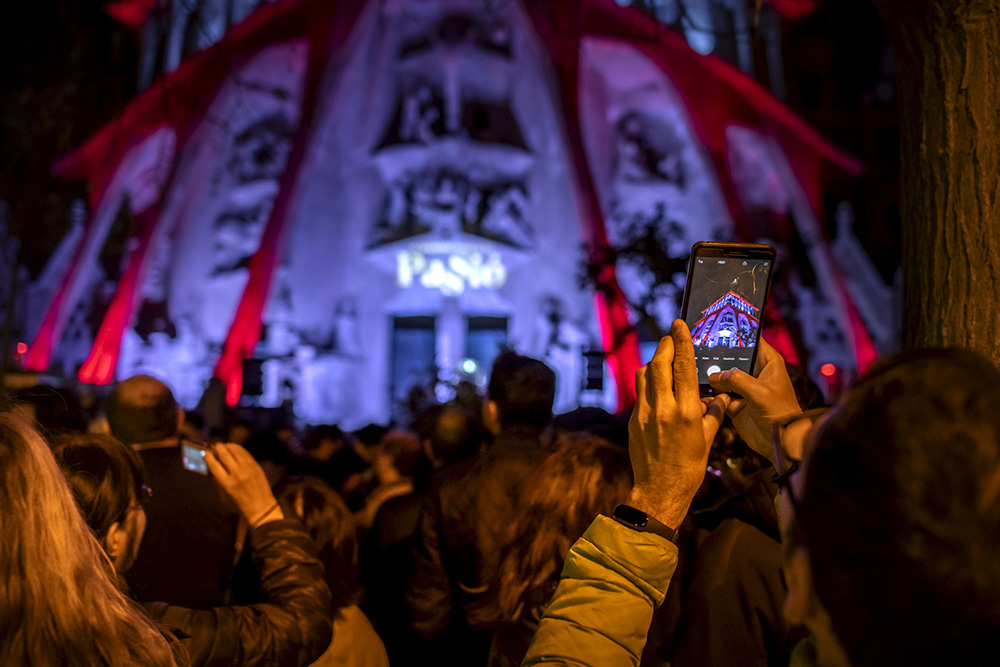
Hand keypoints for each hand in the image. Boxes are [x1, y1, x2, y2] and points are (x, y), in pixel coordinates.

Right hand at [205, 443, 283, 525]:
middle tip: (215, 446)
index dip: (209, 457)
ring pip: (236, 451)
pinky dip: (239, 449)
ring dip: (229, 446)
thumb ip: (218, 481)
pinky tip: (235, 448)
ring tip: (225, 445)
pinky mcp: (256, 467)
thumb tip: (212, 467)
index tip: (206, 453)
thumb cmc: (240, 505)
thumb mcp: (225, 496)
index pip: (215, 466)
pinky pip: (246, 454)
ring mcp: (249, 469)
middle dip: (218, 448)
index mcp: (228, 484)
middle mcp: (238, 475)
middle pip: (225, 455)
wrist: (261, 508)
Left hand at [627, 320, 729, 528]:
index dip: (681, 342)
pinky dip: (647, 382)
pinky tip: (656, 384)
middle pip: (658, 365)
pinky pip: (639, 393)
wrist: (661, 491)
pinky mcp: (632, 421)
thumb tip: (721, 396)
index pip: (683, 367)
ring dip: (653, 362)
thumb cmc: (689, 468)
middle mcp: (662, 409)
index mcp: (685, 412)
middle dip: (665, 346)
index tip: (679, 324)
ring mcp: (644, 414)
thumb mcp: (708, 439)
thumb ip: (714, 413)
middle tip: (671, 335)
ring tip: (663, 357)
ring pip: (643, 376)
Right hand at [707, 337, 801, 462]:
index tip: (715, 327)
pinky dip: (707, 396)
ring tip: (691, 370)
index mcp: (767, 362)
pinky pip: (716, 396)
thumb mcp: (759, 392)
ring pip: (720, 376)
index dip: (735, 333)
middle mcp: (754, 372)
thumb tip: (713, 377)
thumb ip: (736, 380)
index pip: (749, 339)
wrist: (781, 443)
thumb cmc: (781, 414)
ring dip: (708, 377)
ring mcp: (743, 389)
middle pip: (730, 357)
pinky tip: (695, 392)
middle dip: (715, 356)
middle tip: (695, 349)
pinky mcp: (734, 404)